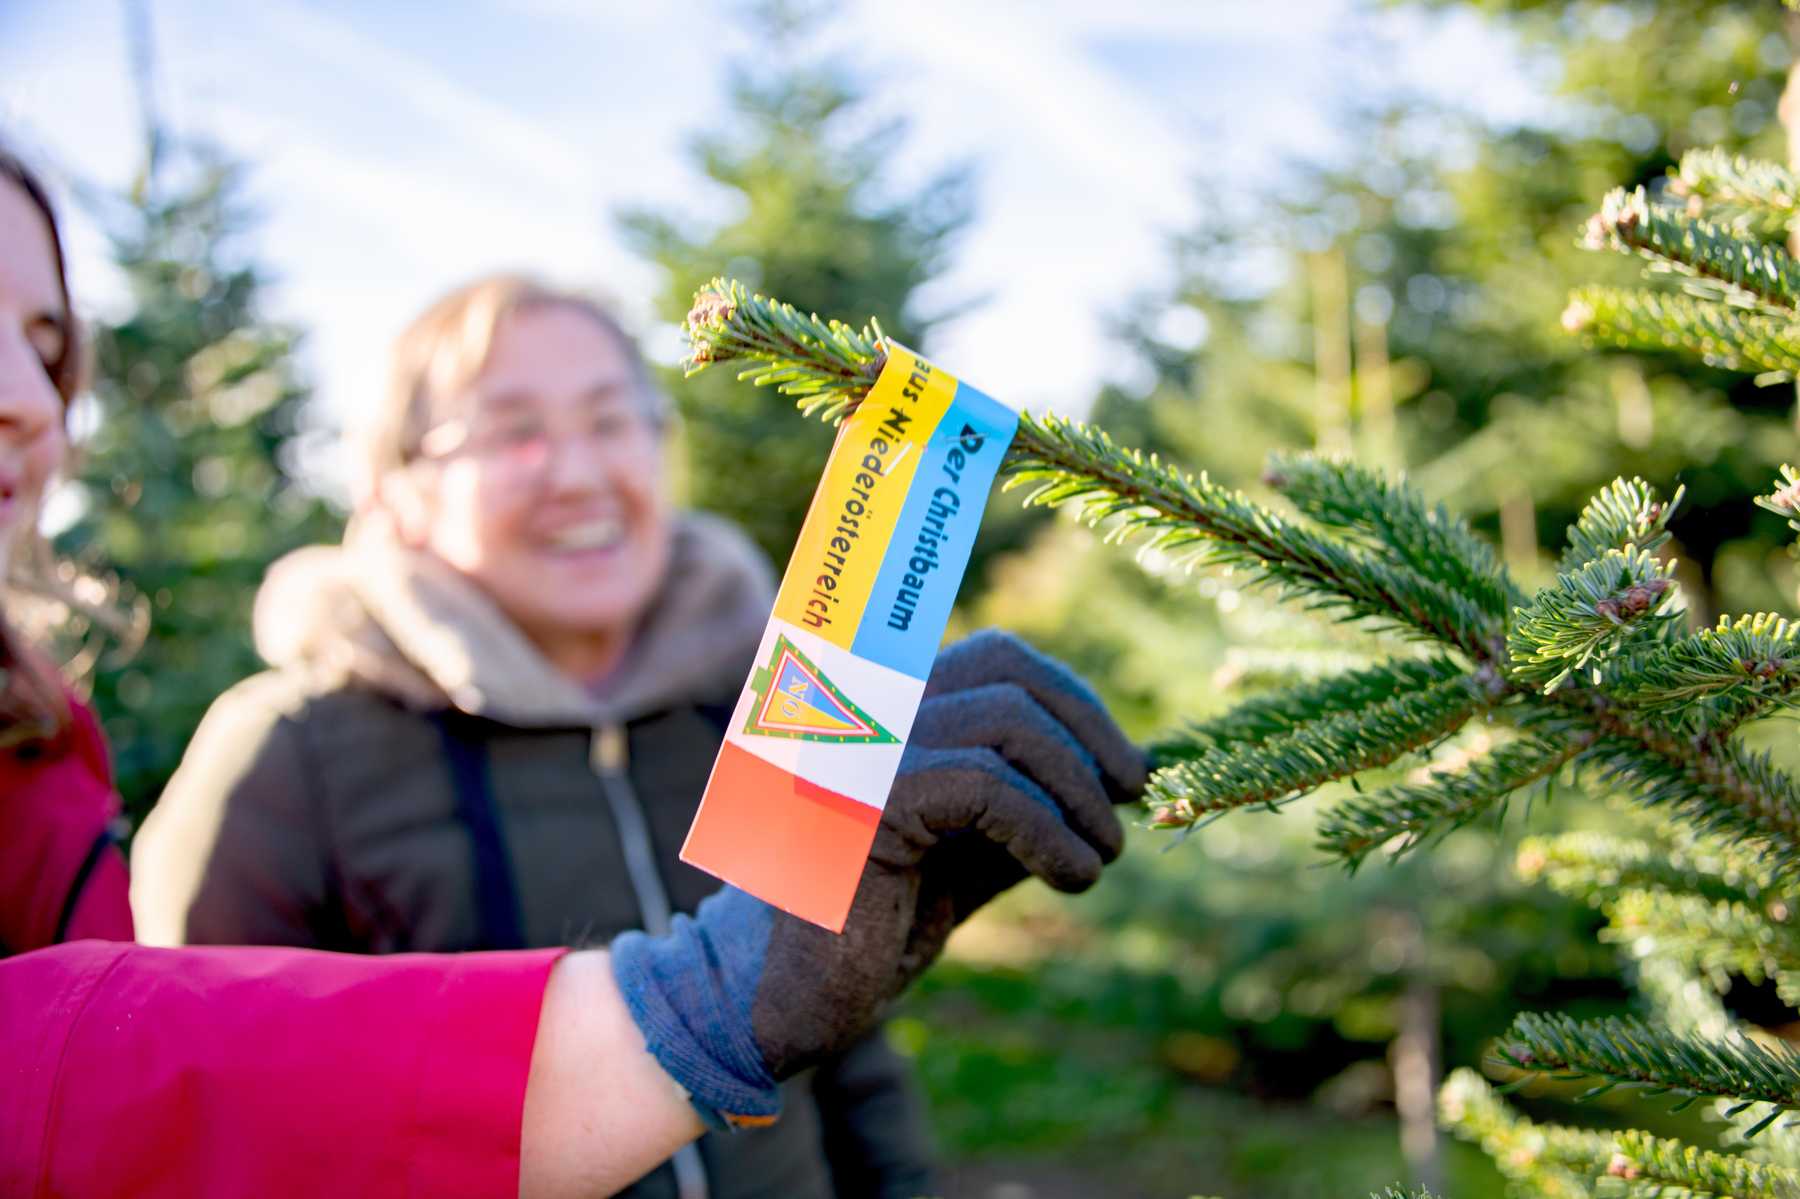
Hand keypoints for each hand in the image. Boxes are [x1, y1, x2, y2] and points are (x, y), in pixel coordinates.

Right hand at [610, 630, 1145, 1128]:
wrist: (790, 1000)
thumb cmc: (883, 921)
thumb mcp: (977, 848)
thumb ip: (1034, 800)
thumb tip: (1128, 770)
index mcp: (886, 708)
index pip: (999, 657)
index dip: (1075, 704)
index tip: (1125, 771)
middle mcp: (863, 709)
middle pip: (1007, 671)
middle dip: (1089, 735)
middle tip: (1127, 805)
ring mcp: (855, 746)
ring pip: (1006, 722)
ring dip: (1077, 792)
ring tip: (1097, 858)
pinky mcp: (858, 802)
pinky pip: (986, 787)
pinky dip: (1049, 831)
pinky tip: (1070, 878)